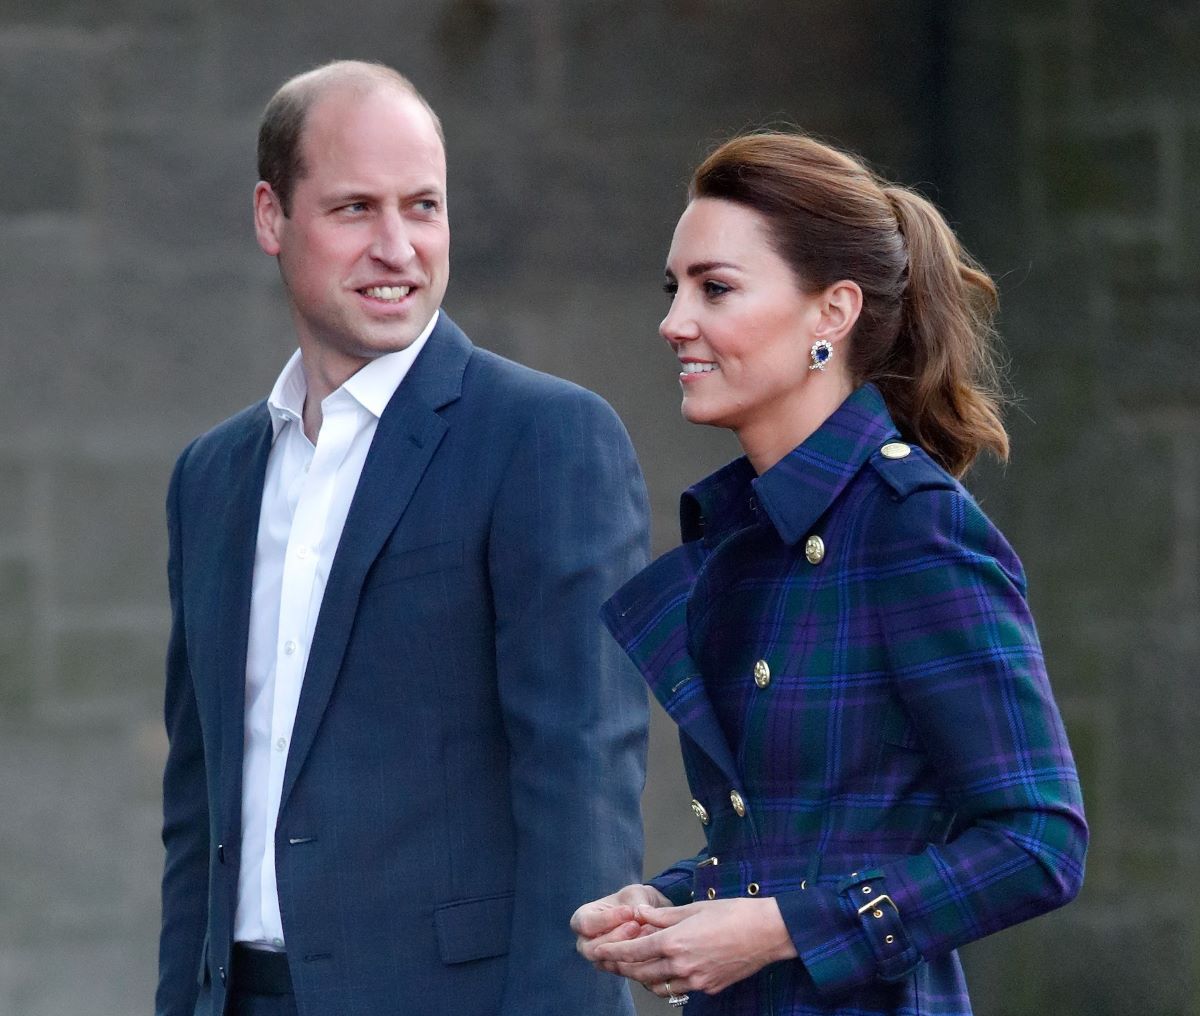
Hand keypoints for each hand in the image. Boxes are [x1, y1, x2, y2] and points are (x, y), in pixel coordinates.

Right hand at [571, 884, 671, 971]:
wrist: (646, 914)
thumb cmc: (633, 900)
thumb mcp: (633, 894)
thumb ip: (634, 905)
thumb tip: (637, 917)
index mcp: (581, 919)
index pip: (586, 924)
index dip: (607, 919)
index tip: (629, 911)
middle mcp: (585, 942)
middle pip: (591, 949)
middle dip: (615, 938)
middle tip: (636, 926)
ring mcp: (599, 959)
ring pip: (608, 962)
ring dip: (627, 950)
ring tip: (646, 933)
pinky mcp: (615, 968)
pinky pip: (623, 971)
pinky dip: (637, 959)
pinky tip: (651, 946)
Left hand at [592, 897, 797, 997]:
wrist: (767, 933)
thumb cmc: (733, 913)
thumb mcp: (694, 908)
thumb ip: (663, 915)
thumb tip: (640, 914)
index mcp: (675, 941)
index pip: (634, 951)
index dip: (613, 952)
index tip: (598, 952)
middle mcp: (682, 965)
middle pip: (642, 972)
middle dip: (622, 968)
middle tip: (608, 963)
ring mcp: (696, 980)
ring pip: (659, 985)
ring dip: (643, 977)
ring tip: (633, 968)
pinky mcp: (708, 988)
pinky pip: (679, 988)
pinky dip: (666, 982)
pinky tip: (664, 971)